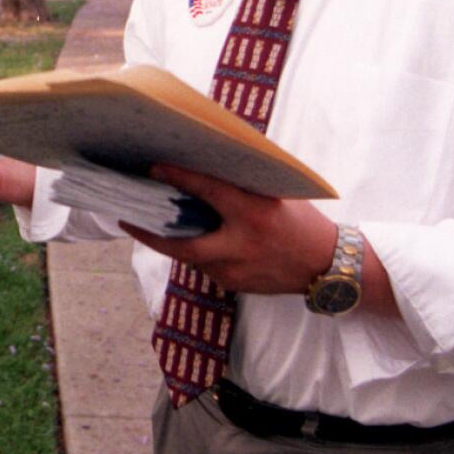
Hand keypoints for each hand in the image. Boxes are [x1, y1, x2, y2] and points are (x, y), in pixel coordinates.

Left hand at [120, 163, 338, 296]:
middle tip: (126, 219)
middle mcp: (241, 246)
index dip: (180, 178)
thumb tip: (206, 167)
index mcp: (254, 214)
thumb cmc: (302, 222)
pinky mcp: (235, 286)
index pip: (209, 191)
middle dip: (150, 234)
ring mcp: (236, 272)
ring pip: (192, 257)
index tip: (153, 167)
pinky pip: (206, 267)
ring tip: (151, 223)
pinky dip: (196, 253)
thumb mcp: (276, 196)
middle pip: (182, 245)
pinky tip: (185, 240)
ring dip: (173, 241)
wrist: (327, 266)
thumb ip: (242, 187)